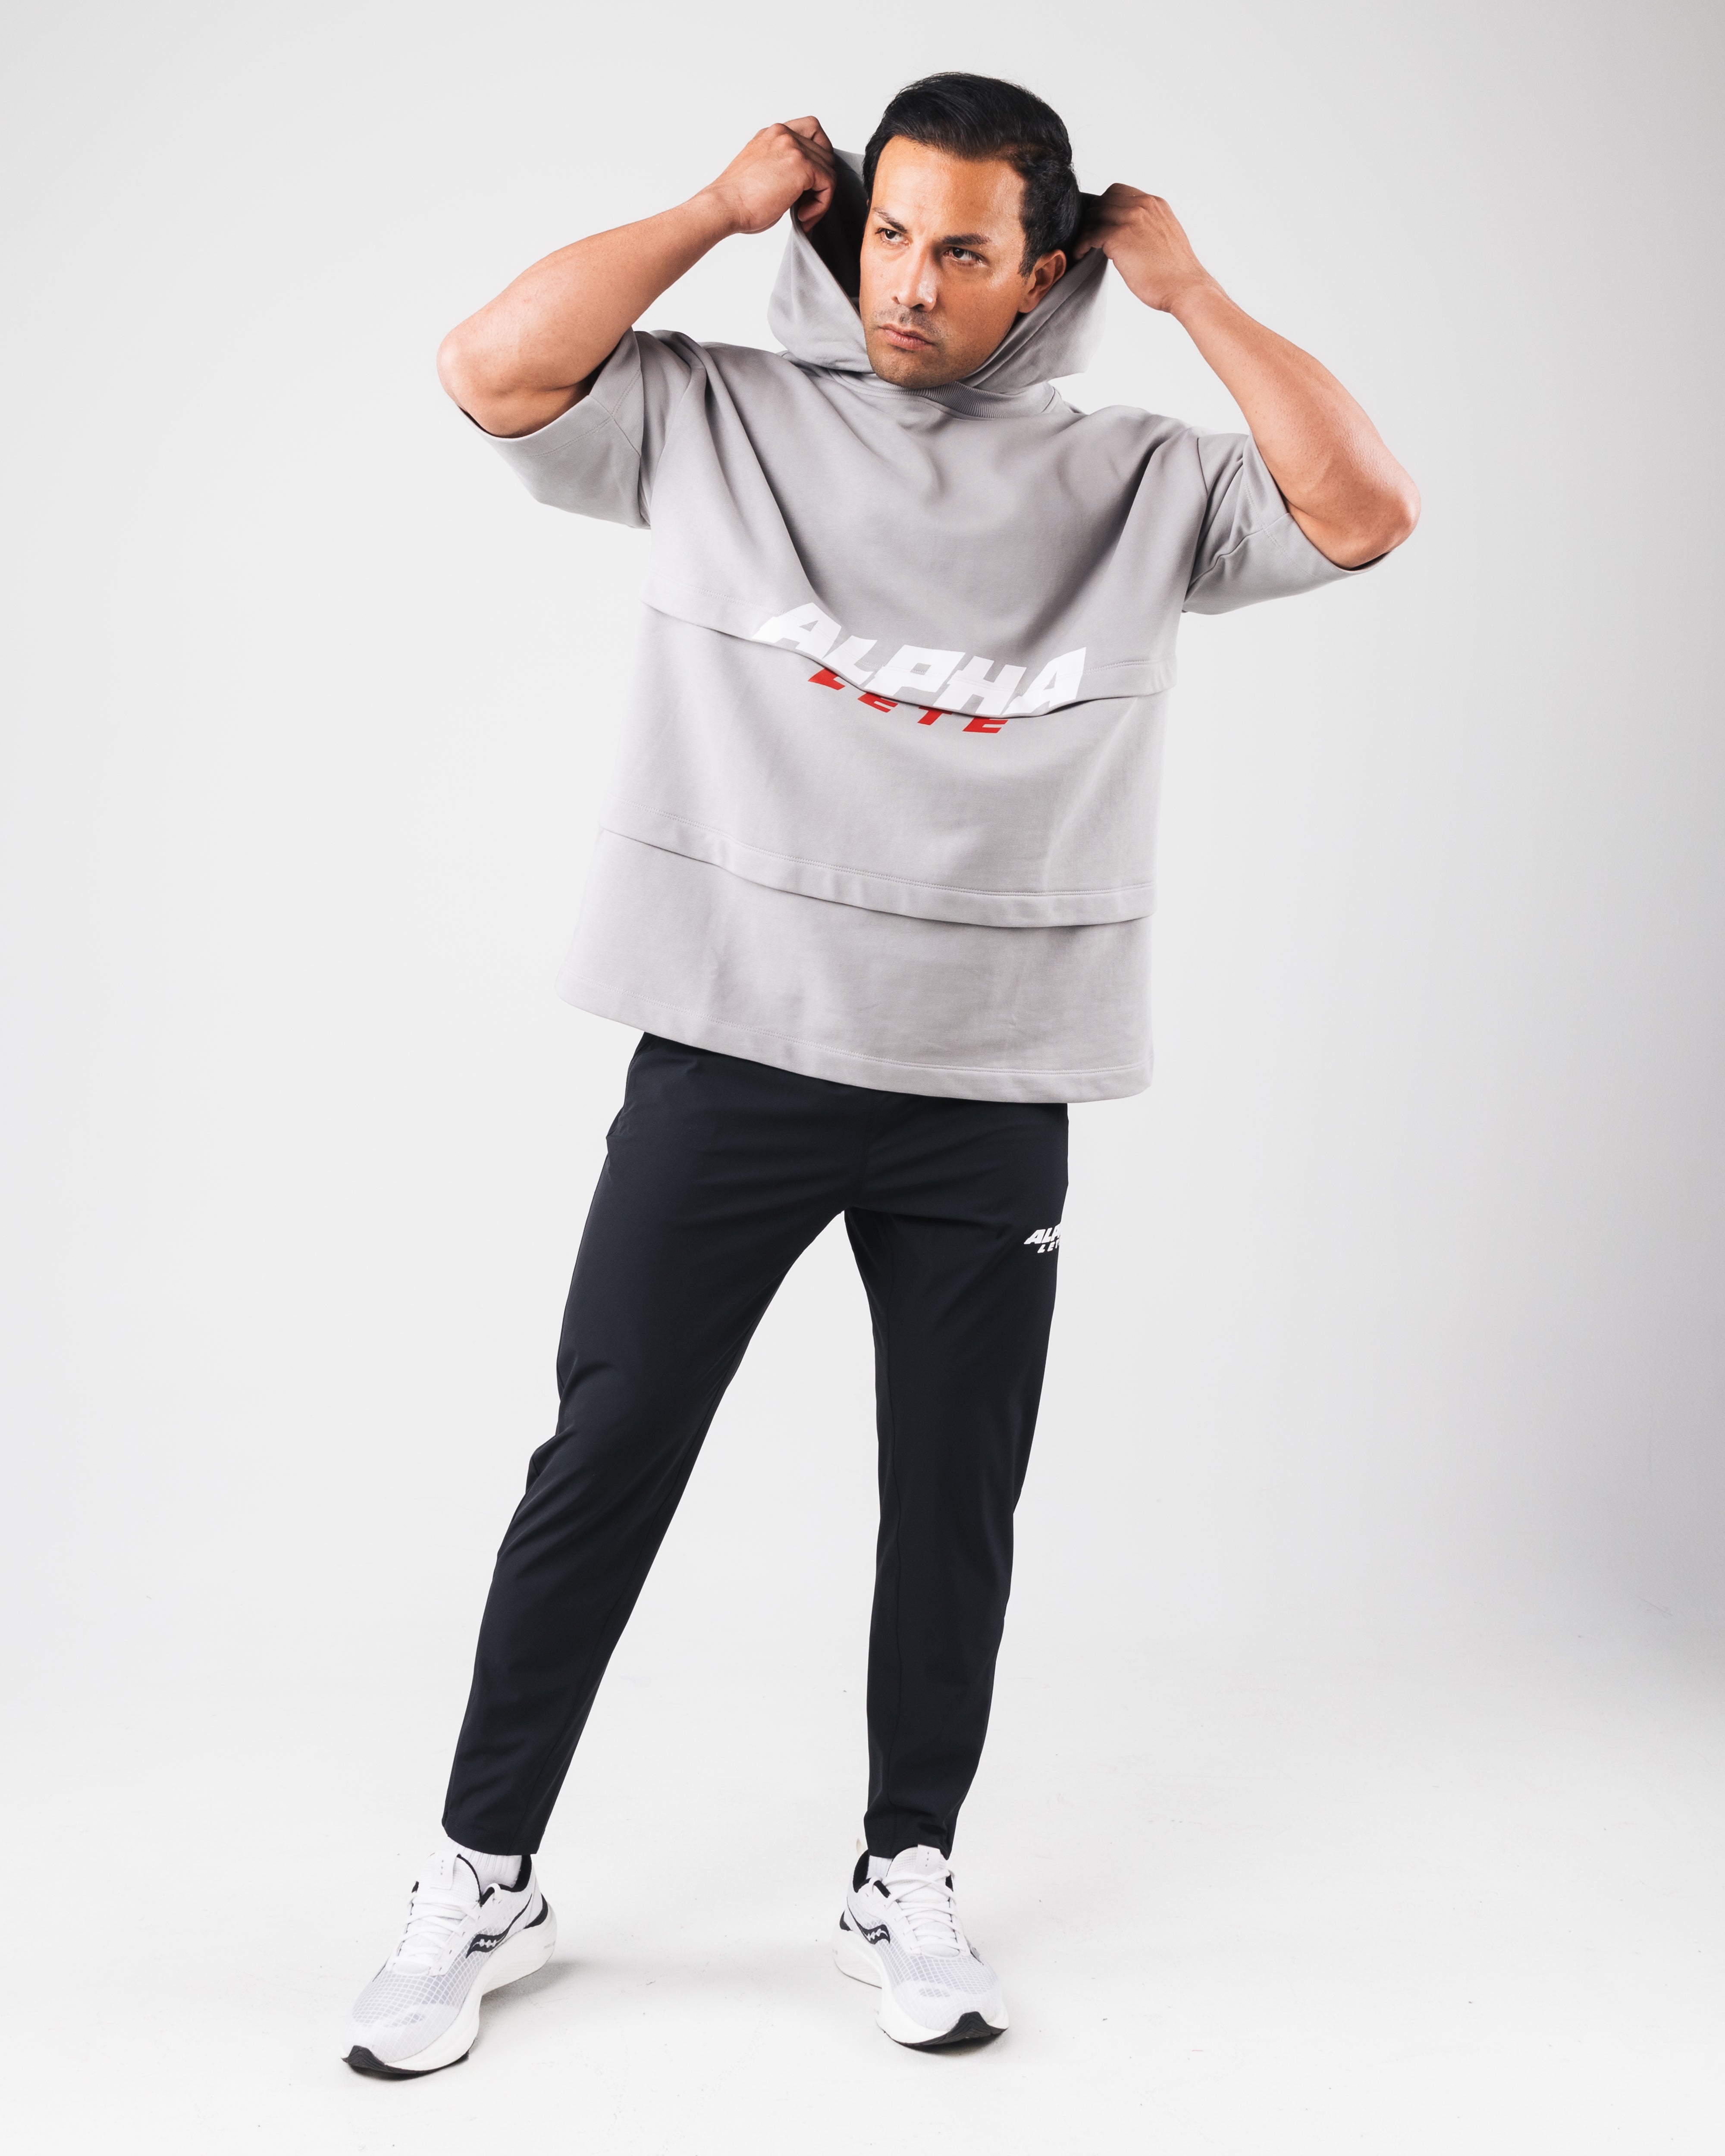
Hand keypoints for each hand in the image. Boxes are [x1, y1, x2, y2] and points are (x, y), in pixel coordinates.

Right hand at [701, 118, 836, 238]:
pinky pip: (829, 184)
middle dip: (820, 181)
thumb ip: (782, 165)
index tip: (809, 182)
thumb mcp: (762, 171)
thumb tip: (803, 181)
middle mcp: (783, 134)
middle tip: (804, 204)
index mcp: (772, 134)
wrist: (724, 206)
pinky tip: (803, 216)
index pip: (811, 130)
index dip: (818, 155)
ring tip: (802, 214)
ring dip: (820, 196)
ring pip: (828, 169)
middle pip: (824, 151)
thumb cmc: (736, 199)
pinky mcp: (802, 166)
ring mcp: (793, 147)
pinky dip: (821, 205)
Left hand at [1073, 185, 1215, 313]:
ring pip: (1095, 215)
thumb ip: (1150, 226)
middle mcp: (1143, 205)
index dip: (1106, 206)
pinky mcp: (1119, 237)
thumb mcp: (1166, 236)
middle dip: (1093, 216)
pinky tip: (1080, 254)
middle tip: (1088, 234)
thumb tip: (1134, 234)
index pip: (1120, 192)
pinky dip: (1081, 244)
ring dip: (1086, 230)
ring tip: (1083, 246)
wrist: (1186, 287)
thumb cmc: (1177, 272)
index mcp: (1155, 204)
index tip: (1101, 222)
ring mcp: (1131, 219)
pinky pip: (1090, 234)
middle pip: (1104, 199)